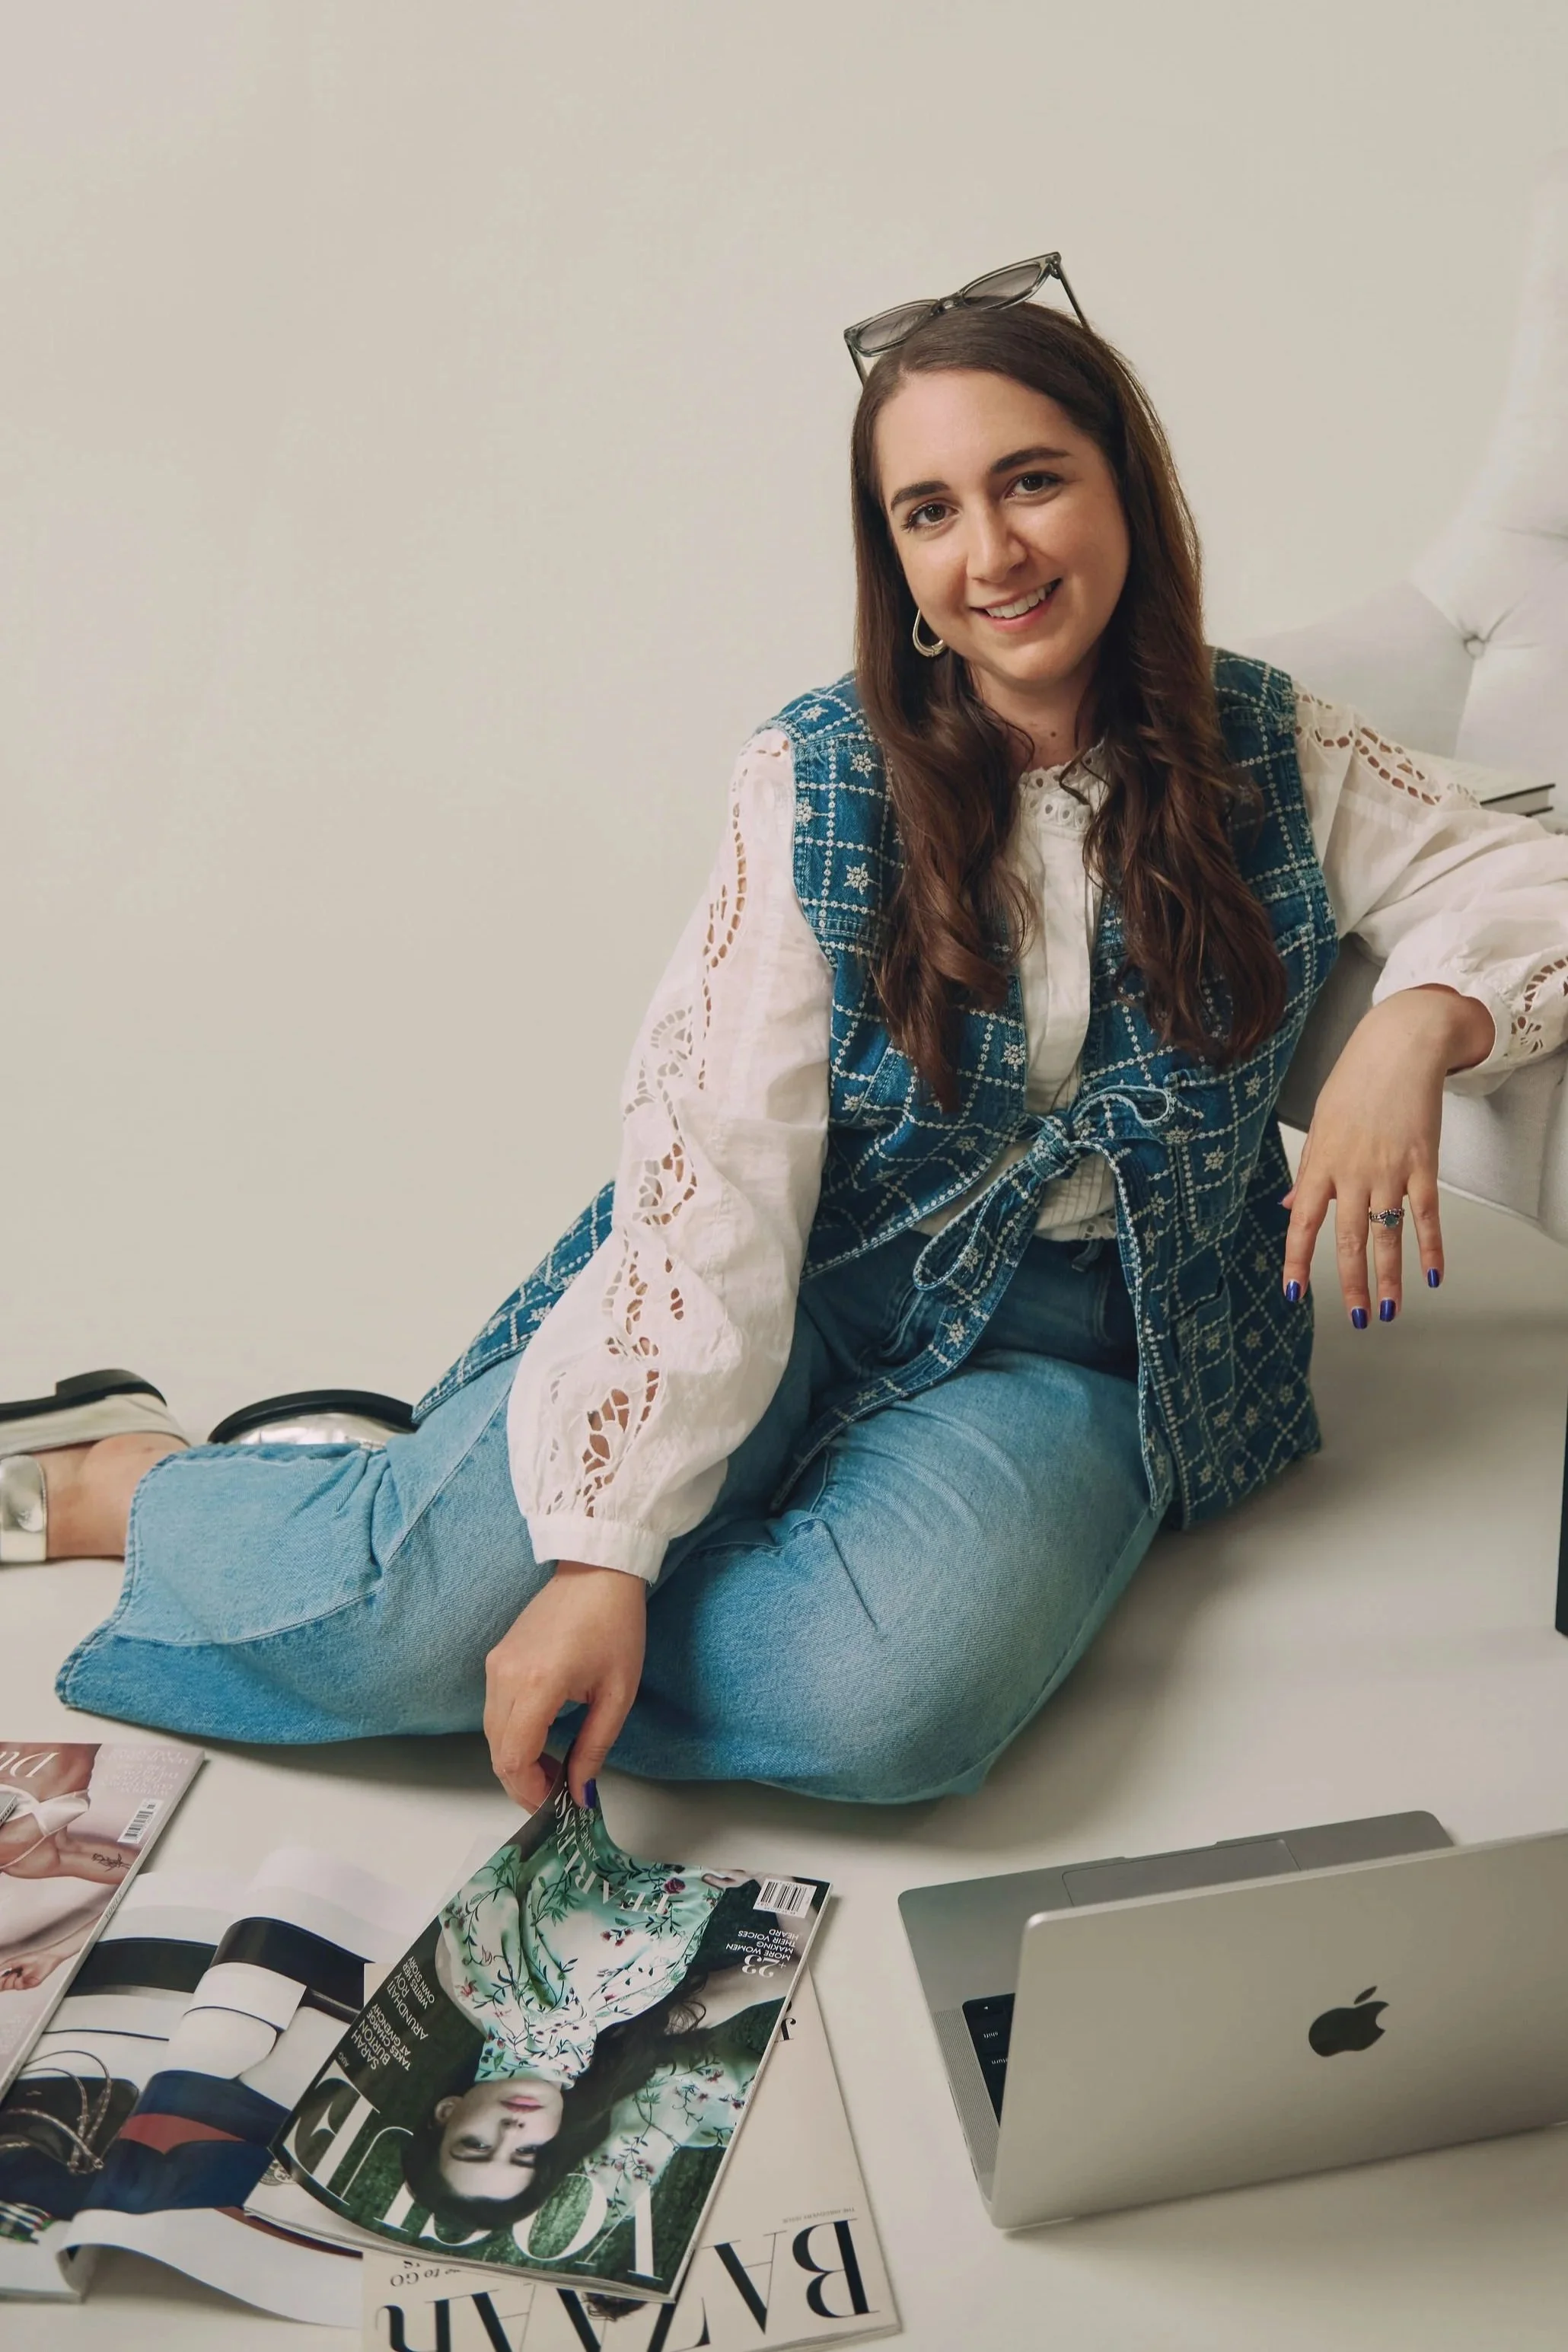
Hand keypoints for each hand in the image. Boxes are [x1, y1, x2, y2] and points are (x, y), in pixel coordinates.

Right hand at [484, 1561, 646, 1809]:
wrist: (596, 1572)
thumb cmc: (615, 1626)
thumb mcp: (617, 1694)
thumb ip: (594, 1747)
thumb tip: (579, 1792)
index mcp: (538, 1684)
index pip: (514, 1758)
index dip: (530, 1791)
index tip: (555, 1804)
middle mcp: (506, 1676)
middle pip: (498, 1751)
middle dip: (522, 1782)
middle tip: (556, 1794)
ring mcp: (496, 1665)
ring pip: (492, 1733)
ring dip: (515, 1760)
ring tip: (553, 1770)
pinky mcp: (496, 1658)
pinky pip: (494, 1710)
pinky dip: (511, 1735)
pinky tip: (540, 1741)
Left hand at [1281, 985, 1493, 1324]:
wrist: (1400, 1047)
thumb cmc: (1356, 1082)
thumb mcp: (1320, 1124)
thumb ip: (1309, 1171)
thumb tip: (1291, 1206)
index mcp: (1321, 1163)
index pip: (1303, 1224)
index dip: (1296, 1262)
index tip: (1293, 1294)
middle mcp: (1353, 1172)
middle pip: (1348, 1240)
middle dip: (1351, 1285)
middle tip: (1357, 1319)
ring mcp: (1390, 1171)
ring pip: (1388, 1236)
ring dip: (1390, 1277)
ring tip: (1390, 1309)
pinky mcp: (1423, 1164)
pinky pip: (1426, 1216)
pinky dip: (1430, 1248)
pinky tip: (1431, 1275)